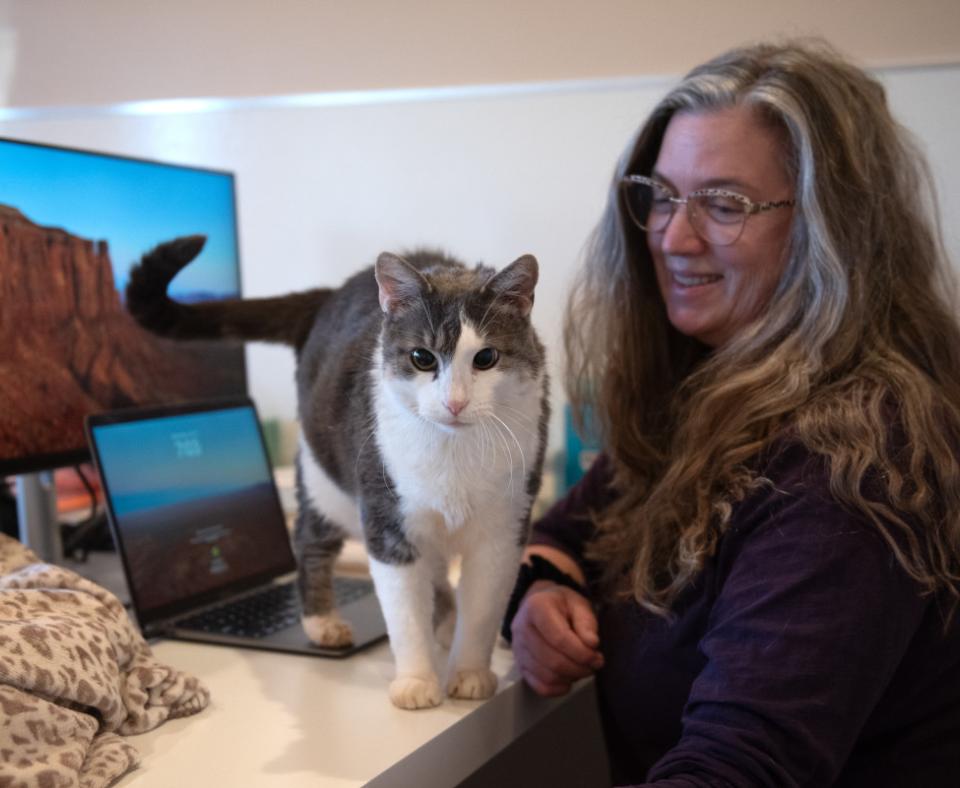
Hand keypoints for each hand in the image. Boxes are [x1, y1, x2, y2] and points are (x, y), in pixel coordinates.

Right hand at [511, 581, 603, 696]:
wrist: (539, 604)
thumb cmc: (561, 604)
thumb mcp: (578, 604)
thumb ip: (586, 622)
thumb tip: (591, 644)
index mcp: (536, 608)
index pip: (559, 638)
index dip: (581, 652)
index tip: (597, 656)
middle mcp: (522, 629)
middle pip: (553, 661)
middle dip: (579, 668)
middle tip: (594, 664)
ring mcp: (518, 649)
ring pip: (547, 676)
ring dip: (571, 677)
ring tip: (583, 668)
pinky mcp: (520, 665)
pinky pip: (539, 686)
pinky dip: (558, 688)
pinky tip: (569, 679)